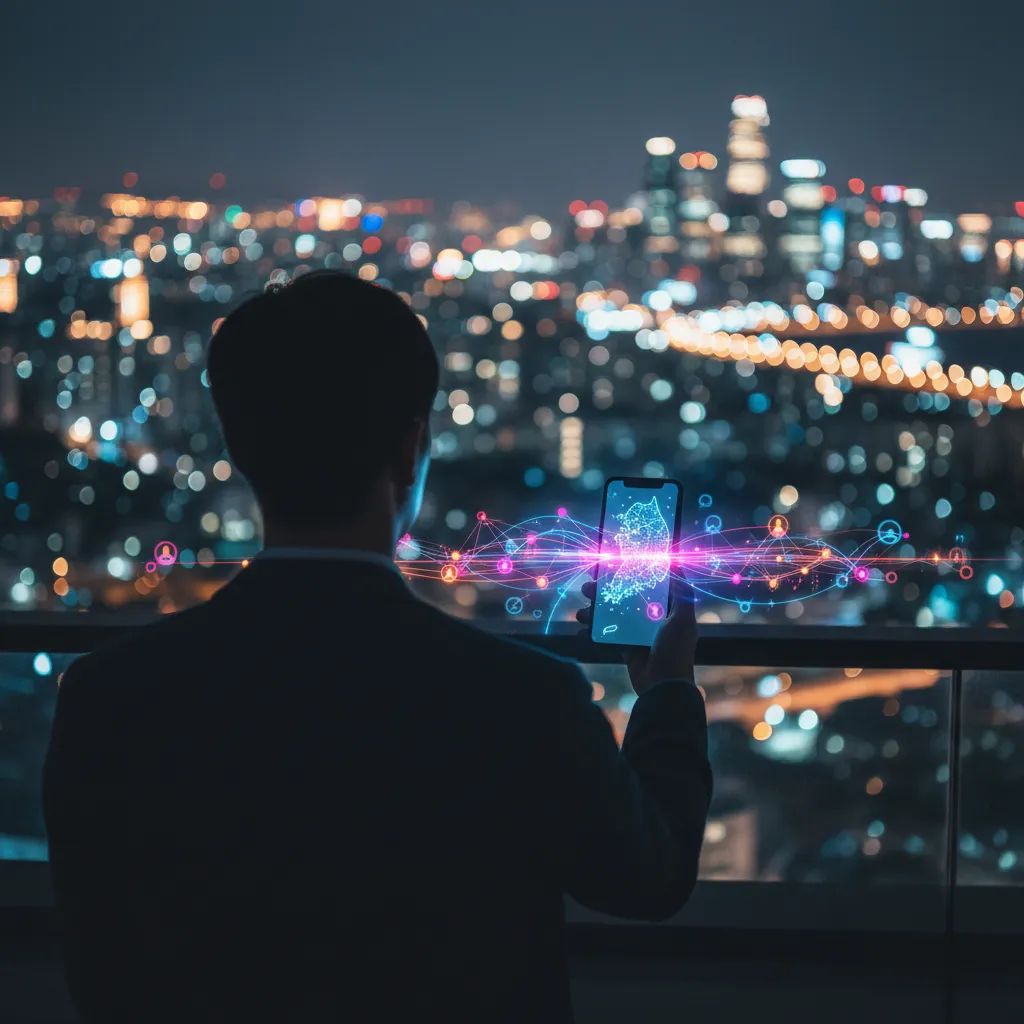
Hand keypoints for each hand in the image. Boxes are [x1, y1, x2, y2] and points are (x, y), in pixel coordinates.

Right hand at [577, 576, 697, 695]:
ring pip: (614, 617)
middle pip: (626, 599)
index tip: (611, 567)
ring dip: (595, 614)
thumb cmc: (676, 650)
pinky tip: (582, 631)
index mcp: (668, 609)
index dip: (630, 576)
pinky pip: (608, 637)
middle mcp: (652, 619)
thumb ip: (682, 594)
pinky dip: (594, 634)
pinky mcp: (627, 648)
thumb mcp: (683, 620)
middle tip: (587, 588)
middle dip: (605, 594)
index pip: (647, 586)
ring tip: (581, 613)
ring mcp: (638, 634)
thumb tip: (676, 565)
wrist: (664, 686)